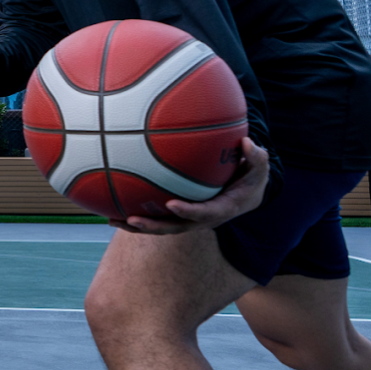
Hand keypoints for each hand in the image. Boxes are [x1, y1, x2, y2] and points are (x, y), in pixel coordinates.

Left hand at [121, 138, 268, 235]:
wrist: (246, 194)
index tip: (172, 204)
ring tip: (112, 220)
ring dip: (137, 226)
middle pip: (174, 227)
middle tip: (132, 220)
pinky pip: (155, 216)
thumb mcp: (259, 168)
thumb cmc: (251, 178)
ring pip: (161, 226)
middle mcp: (201, 219)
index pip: (203, 214)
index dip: (188, 212)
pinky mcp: (178, 214)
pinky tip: (111, 208)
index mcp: (221, 209)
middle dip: (153, 226)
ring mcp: (188, 219)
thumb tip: (247, 141)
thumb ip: (256, 157)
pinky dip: (134, 216)